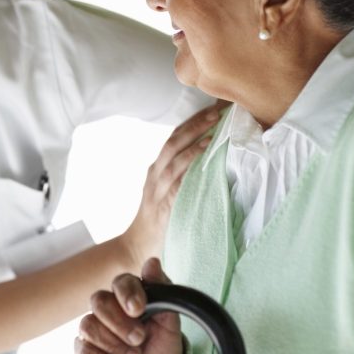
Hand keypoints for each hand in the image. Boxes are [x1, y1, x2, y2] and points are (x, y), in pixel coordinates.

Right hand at [75, 258, 182, 353]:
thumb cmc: (160, 345)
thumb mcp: (170, 322)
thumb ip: (162, 292)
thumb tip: (152, 262)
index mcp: (129, 296)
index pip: (120, 282)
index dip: (127, 294)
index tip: (138, 310)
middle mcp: (107, 308)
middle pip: (99, 300)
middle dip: (120, 323)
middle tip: (139, 339)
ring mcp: (92, 328)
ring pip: (89, 325)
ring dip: (115, 345)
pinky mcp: (83, 351)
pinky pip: (84, 350)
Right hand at [122, 102, 226, 266]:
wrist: (137, 246)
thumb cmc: (157, 219)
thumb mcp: (167, 191)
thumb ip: (182, 176)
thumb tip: (209, 161)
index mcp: (157, 168)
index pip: (175, 136)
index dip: (192, 121)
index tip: (213, 108)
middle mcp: (154, 173)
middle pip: (174, 140)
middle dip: (195, 124)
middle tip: (216, 110)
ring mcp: (157, 187)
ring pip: (174, 155)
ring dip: (194, 139)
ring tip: (214, 127)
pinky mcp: (162, 203)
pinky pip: (177, 180)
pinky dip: (190, 165)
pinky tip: (203, 155)